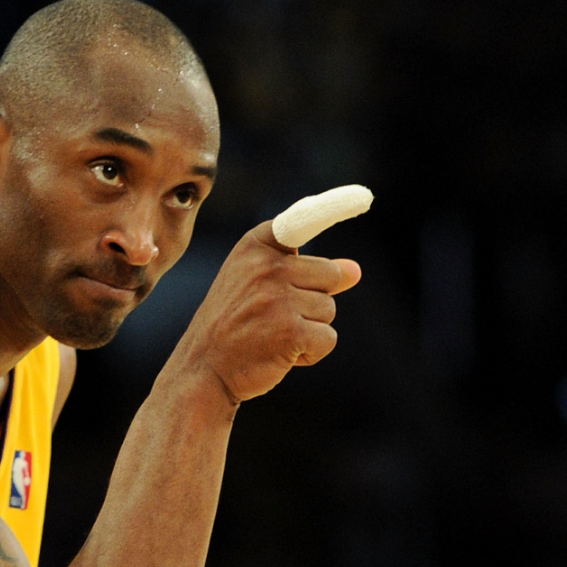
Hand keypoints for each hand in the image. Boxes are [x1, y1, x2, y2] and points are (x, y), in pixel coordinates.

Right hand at [169, 220, 362, 403]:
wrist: (203, 370)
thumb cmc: (234, 325)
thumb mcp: (260, 286)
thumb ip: (306, 273)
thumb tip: (355, 270)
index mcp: (254, 246)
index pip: (302, 220)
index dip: (334, 206)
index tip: (364, 196)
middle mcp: (266, 266)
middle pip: (330, 275)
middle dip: (315, 300)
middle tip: (277, 318)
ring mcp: (277, 298)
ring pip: (329, 310)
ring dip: (310, 330)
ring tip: (273, 336)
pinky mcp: (290, 330)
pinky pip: (328, 339)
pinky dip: (311, 353)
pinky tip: (280, 355)